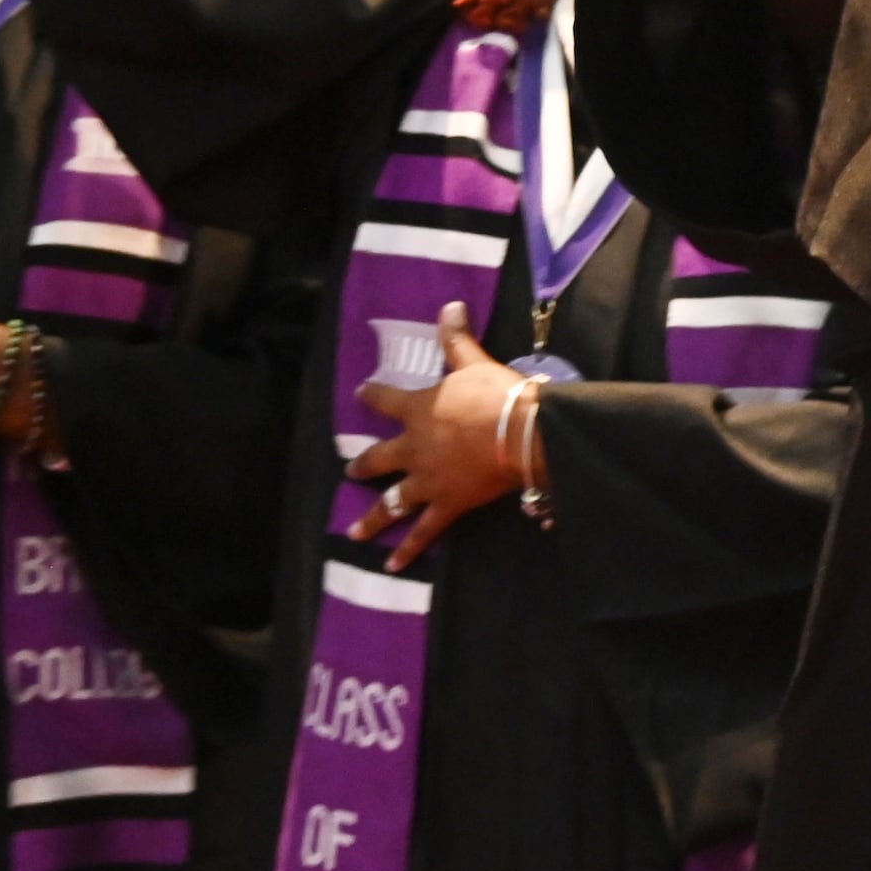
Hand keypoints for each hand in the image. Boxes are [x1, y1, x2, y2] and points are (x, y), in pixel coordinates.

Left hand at [345, 301, 525, 569]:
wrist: (520, 432)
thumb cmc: (496, 395)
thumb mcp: (474, 363)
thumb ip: (457, 339)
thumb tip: (449, 304)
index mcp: (418, 410)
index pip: (386, 400)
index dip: (372, 396)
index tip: (360, 394)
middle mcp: (414, 448)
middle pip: (380, 459)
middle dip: (364, 466)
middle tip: (350, 472)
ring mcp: (427, 480)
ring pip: (392, 502)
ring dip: (372, 517)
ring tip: (355, 532)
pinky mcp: (447, 505)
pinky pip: (423, 531)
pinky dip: (408, 549)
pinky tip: (392, 565)